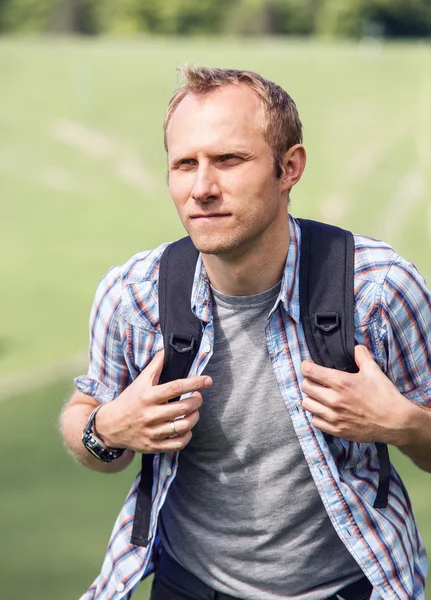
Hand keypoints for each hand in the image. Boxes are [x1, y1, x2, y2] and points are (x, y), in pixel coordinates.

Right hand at [95, 351, 212, 453]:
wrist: (109, 426)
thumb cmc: (129, 400)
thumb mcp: (140, 382)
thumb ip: (155, 366)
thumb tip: (167, 350)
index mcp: (148, 396)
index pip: (175, 388)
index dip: (194, 383)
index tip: (207, 380)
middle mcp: (150, 415)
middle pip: (183, 408)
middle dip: (197, 400)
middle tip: (198, 396)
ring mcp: (152, 432)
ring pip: (183, 426)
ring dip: (195, 417)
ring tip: (194, 411)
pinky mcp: (153, 446)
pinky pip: (178, 444)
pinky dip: (187, 436)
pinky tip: (186, 428)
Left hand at [300, 345, 414, 444]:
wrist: (395, 422)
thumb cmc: (385, 395)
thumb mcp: (374, 370)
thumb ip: (361, 355)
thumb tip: (355, 347)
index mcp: (341, 382)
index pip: (309, 371)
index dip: (306, 366)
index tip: (309, 365)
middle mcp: (333, 399)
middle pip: (305, 387)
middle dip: (309, 380)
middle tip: (316, 381)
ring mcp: (334, 416)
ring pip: (307, 404)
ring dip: (311, 398)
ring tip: (320, 396)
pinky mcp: (336, 430)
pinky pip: (315, 421)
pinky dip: (317, 415)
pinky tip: (326, 411)